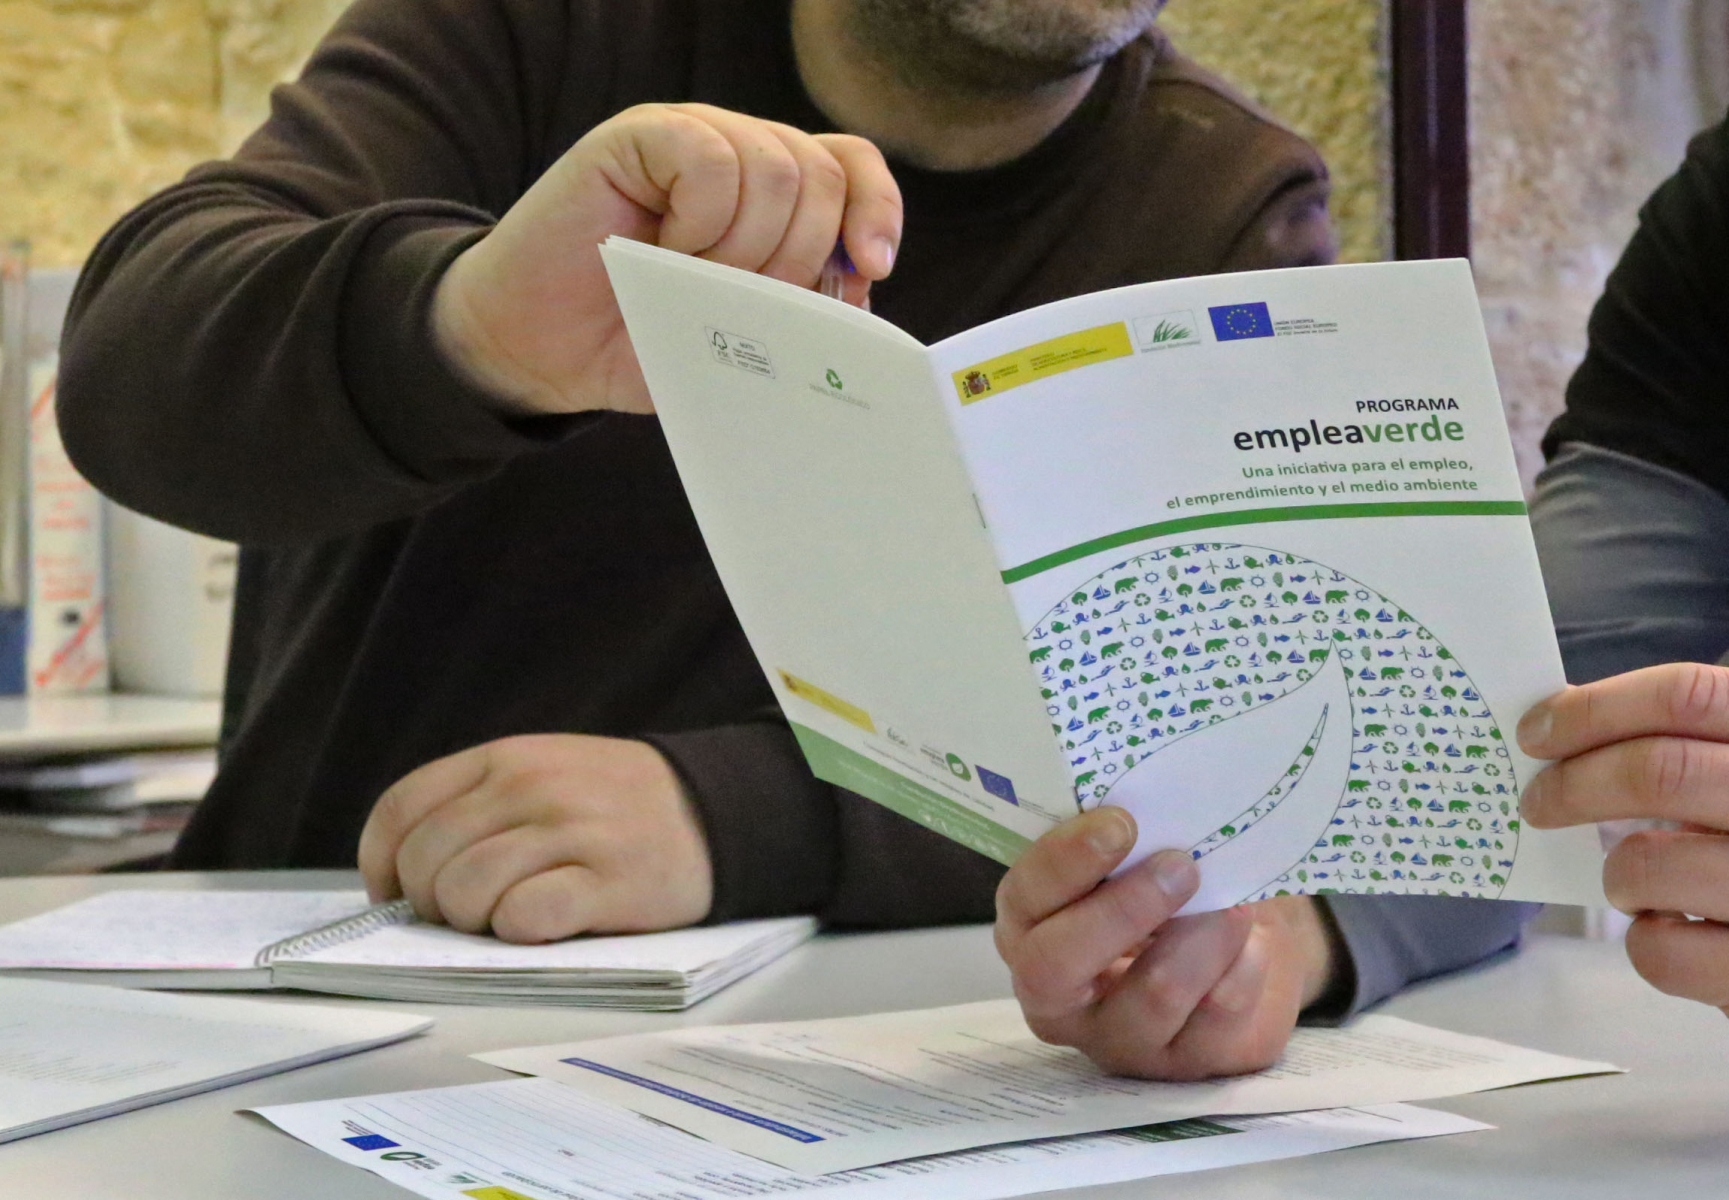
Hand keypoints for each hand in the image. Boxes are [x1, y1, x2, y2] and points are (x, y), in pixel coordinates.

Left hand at [356, 734, 711, 942]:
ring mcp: (571, 830)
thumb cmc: (612, 805)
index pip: (400, 810)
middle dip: (431, 905)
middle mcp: (531, 786)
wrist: (712, 809)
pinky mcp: (608, 880)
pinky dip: (518, 932)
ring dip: (473, 923)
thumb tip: (402, 879)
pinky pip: (526, 916)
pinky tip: (542, 924)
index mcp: (504, 758)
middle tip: (468, 917)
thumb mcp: (541, 773)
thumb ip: (476, 805)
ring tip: (506, 920)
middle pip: (426, 860)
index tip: (397, 900)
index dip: (381, 866)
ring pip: (467, 890)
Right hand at [431, 102, 902, 414]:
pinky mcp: (639, 136)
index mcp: (771, 194)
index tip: (873, 268)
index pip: (852, 167)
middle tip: (747, 303)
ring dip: (745, 248)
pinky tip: (667, 250)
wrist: (540, 351)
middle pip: (820, 173)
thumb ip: (802, 308)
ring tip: (694, 283)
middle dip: (800, 255)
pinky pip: (712, 160)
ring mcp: (689, 137)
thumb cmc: (639, 341)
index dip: (875, 209)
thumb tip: (864, 295)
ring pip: (776, 168)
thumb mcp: (741, 339)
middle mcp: (737, 152)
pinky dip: (702, 220)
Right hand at [994, 808, 1337, 1079]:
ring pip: (1152, 995)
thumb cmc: (1166, 886)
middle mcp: (1058, 996)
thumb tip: (1144, 794)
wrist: (1233, 945)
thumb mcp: (1132, 859)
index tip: (1121, 823)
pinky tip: (1250, 943)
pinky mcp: (1185, 1066)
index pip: (1024, 899)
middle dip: (1123, 908)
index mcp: (1030, 929)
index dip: (1067, 860)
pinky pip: (1216, 1019)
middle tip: (1181, 865)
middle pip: (1056, 966)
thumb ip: (1120, 838)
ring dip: (1201, 935)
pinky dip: (1242, 968)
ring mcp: (1119, 1041)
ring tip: (1233, 902)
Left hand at [1520, 662, 1728, 1009]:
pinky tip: (1672, 930)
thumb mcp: (1728, 777)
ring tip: (1631, 881)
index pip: (1685, 697)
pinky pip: (1660, 950)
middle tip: (1536, 804)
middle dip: (1574, 785)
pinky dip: (1644, 942)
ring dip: (1616, 873)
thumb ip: (1677, 748)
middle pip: (1659, 771)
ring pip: (1648, 862)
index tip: (1534, 733)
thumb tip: (1555, 726)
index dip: (1595, 709)